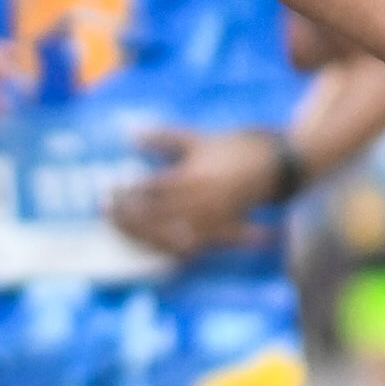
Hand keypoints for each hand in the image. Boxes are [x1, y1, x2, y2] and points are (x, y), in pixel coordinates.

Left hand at [108, 124, 288, 256]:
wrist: (278, 165)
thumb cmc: (235, 148)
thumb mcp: (198, 139)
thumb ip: (164, 137)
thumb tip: (131, 134)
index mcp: (194, 176)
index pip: (152, 189)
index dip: (127, 194)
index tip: (107, 193)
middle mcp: (201, 202)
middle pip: (156, 217)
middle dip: (128, 218)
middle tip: (106, 215)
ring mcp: (211, 221)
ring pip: (169, 237)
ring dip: (142, 236)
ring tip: (122, 231)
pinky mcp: (220, 234)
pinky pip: (190, 248)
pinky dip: (167, 250)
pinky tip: (150, 247)